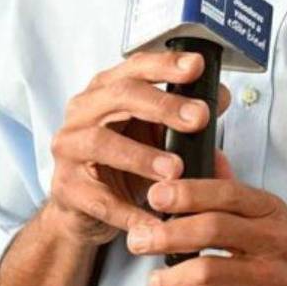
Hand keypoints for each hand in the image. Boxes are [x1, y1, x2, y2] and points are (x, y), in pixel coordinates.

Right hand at [45, 50, 231, 246]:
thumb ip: (185, 115)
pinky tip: (155, 220)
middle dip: (163, 106)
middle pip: (120, 96)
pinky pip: (99, 198)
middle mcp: (83, 111)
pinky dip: (129, 211)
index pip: (136, 67)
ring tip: (175, 170)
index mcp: (106, 89)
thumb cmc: (122, 161)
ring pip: (102, 142)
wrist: (85, 208)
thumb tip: (220, 97)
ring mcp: (70, 148)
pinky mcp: (66, 187)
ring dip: (142, 156)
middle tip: (198, 119)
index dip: (166, 65)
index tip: (196, 67)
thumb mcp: (155, 132)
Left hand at [126, 153, 286, 285]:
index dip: (187, 192)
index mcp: (268, 211)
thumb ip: (233, 190)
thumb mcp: (267, 218)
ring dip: (172, 277)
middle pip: (212, 229)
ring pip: (208, 272)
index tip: (155, 195)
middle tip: (139, 239)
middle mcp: (272, 241)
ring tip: (157, 280)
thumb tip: (210, 153)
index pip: (225, 193)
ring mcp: (269, 279)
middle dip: (167, 233)